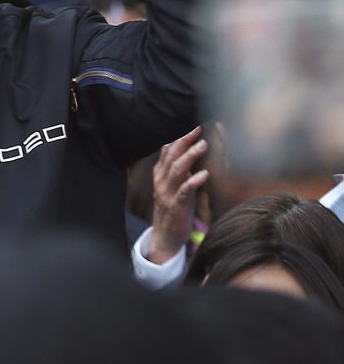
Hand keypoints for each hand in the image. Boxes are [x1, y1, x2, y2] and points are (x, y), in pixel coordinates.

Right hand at [147, 126, 207, 264]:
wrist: (165, 236)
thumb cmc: (174, 210)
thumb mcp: (174, 187)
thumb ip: (178, 171)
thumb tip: (189, 153)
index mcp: (160, 176)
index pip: (167, 152)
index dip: (180, 139)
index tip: (194, 127)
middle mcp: (161, 182)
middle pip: (171, 157)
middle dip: (184, 142)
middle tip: (199, 129)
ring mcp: (167, 194)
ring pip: (176, 170)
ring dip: (190, 156)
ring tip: (203, 145)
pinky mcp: (176, 206)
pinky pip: (184, 191)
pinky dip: (193, 181)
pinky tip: (204, 174)